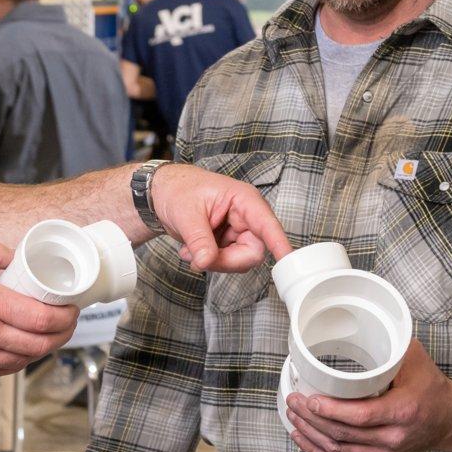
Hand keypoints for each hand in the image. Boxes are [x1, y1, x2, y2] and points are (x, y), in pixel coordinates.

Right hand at [0, 240, 78, 376]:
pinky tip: (18, 351)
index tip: (72, 309)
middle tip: (68, 324)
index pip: (41, 320)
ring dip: (40, 352)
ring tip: (48, 337)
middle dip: (61, 336)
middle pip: (38, 346)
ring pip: (19, 362)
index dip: (65, 318)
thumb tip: (16, 259)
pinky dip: (15, 362)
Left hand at [149, 164, 293, 272]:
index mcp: (244, 200)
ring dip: (213, 262)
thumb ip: (198, 240)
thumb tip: (206, 262)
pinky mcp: (228, 242)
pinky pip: (227, 262)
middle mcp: (246, 217)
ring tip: (190, 250)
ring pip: (239, 261)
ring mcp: (238, 231)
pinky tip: (191, 251)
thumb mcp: (186, 214)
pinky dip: (208, 261)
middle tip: (199, 259)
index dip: (279, 244)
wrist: (162, 193)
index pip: (267, 226)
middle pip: (252, 252)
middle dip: (226, 261)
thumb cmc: (178, 189)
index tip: (288, 260)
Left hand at [284, 341, 451, 451]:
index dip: (330, 410)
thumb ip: (389, 342)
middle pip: (343, 434)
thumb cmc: (431, 387)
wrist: (451, 420)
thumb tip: (362, 320)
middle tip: (293, 401)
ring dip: (311, 435)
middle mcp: (394, 438)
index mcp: (402, 411)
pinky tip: (304, 439)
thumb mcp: (414, 359)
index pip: (360, 416)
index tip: (310, 398)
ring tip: (293, 416)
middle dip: (312, 419)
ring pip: (339, 451)